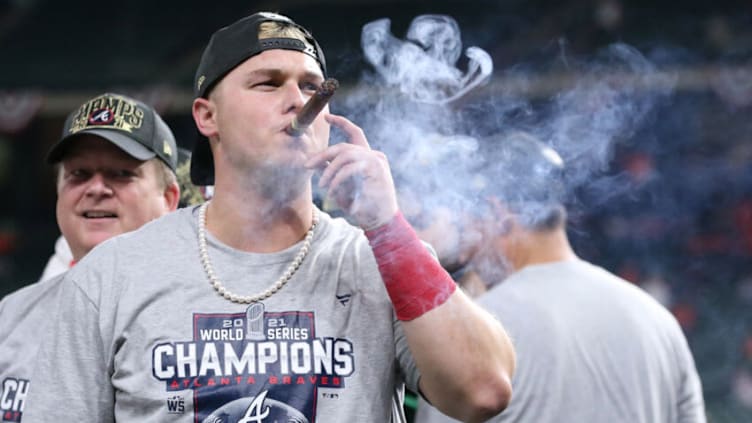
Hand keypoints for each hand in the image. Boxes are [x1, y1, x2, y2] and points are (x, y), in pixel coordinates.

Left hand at [306, 114, 397, 229]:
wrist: (380, 221)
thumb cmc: (361, 205)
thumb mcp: (342, 186)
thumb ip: (331, 172)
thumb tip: (315, 162)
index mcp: (367, 156)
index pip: (355, 133)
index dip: (341, 122)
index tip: (326, 117)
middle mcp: (374, 155)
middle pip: (344, 146)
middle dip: (322, 155)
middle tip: (307, 165)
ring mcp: (376, 160)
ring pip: (345, 155)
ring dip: (329, 171)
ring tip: (322, 185)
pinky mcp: (376, 169)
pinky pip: (350, 168)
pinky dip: (337, 179)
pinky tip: (332, 191)